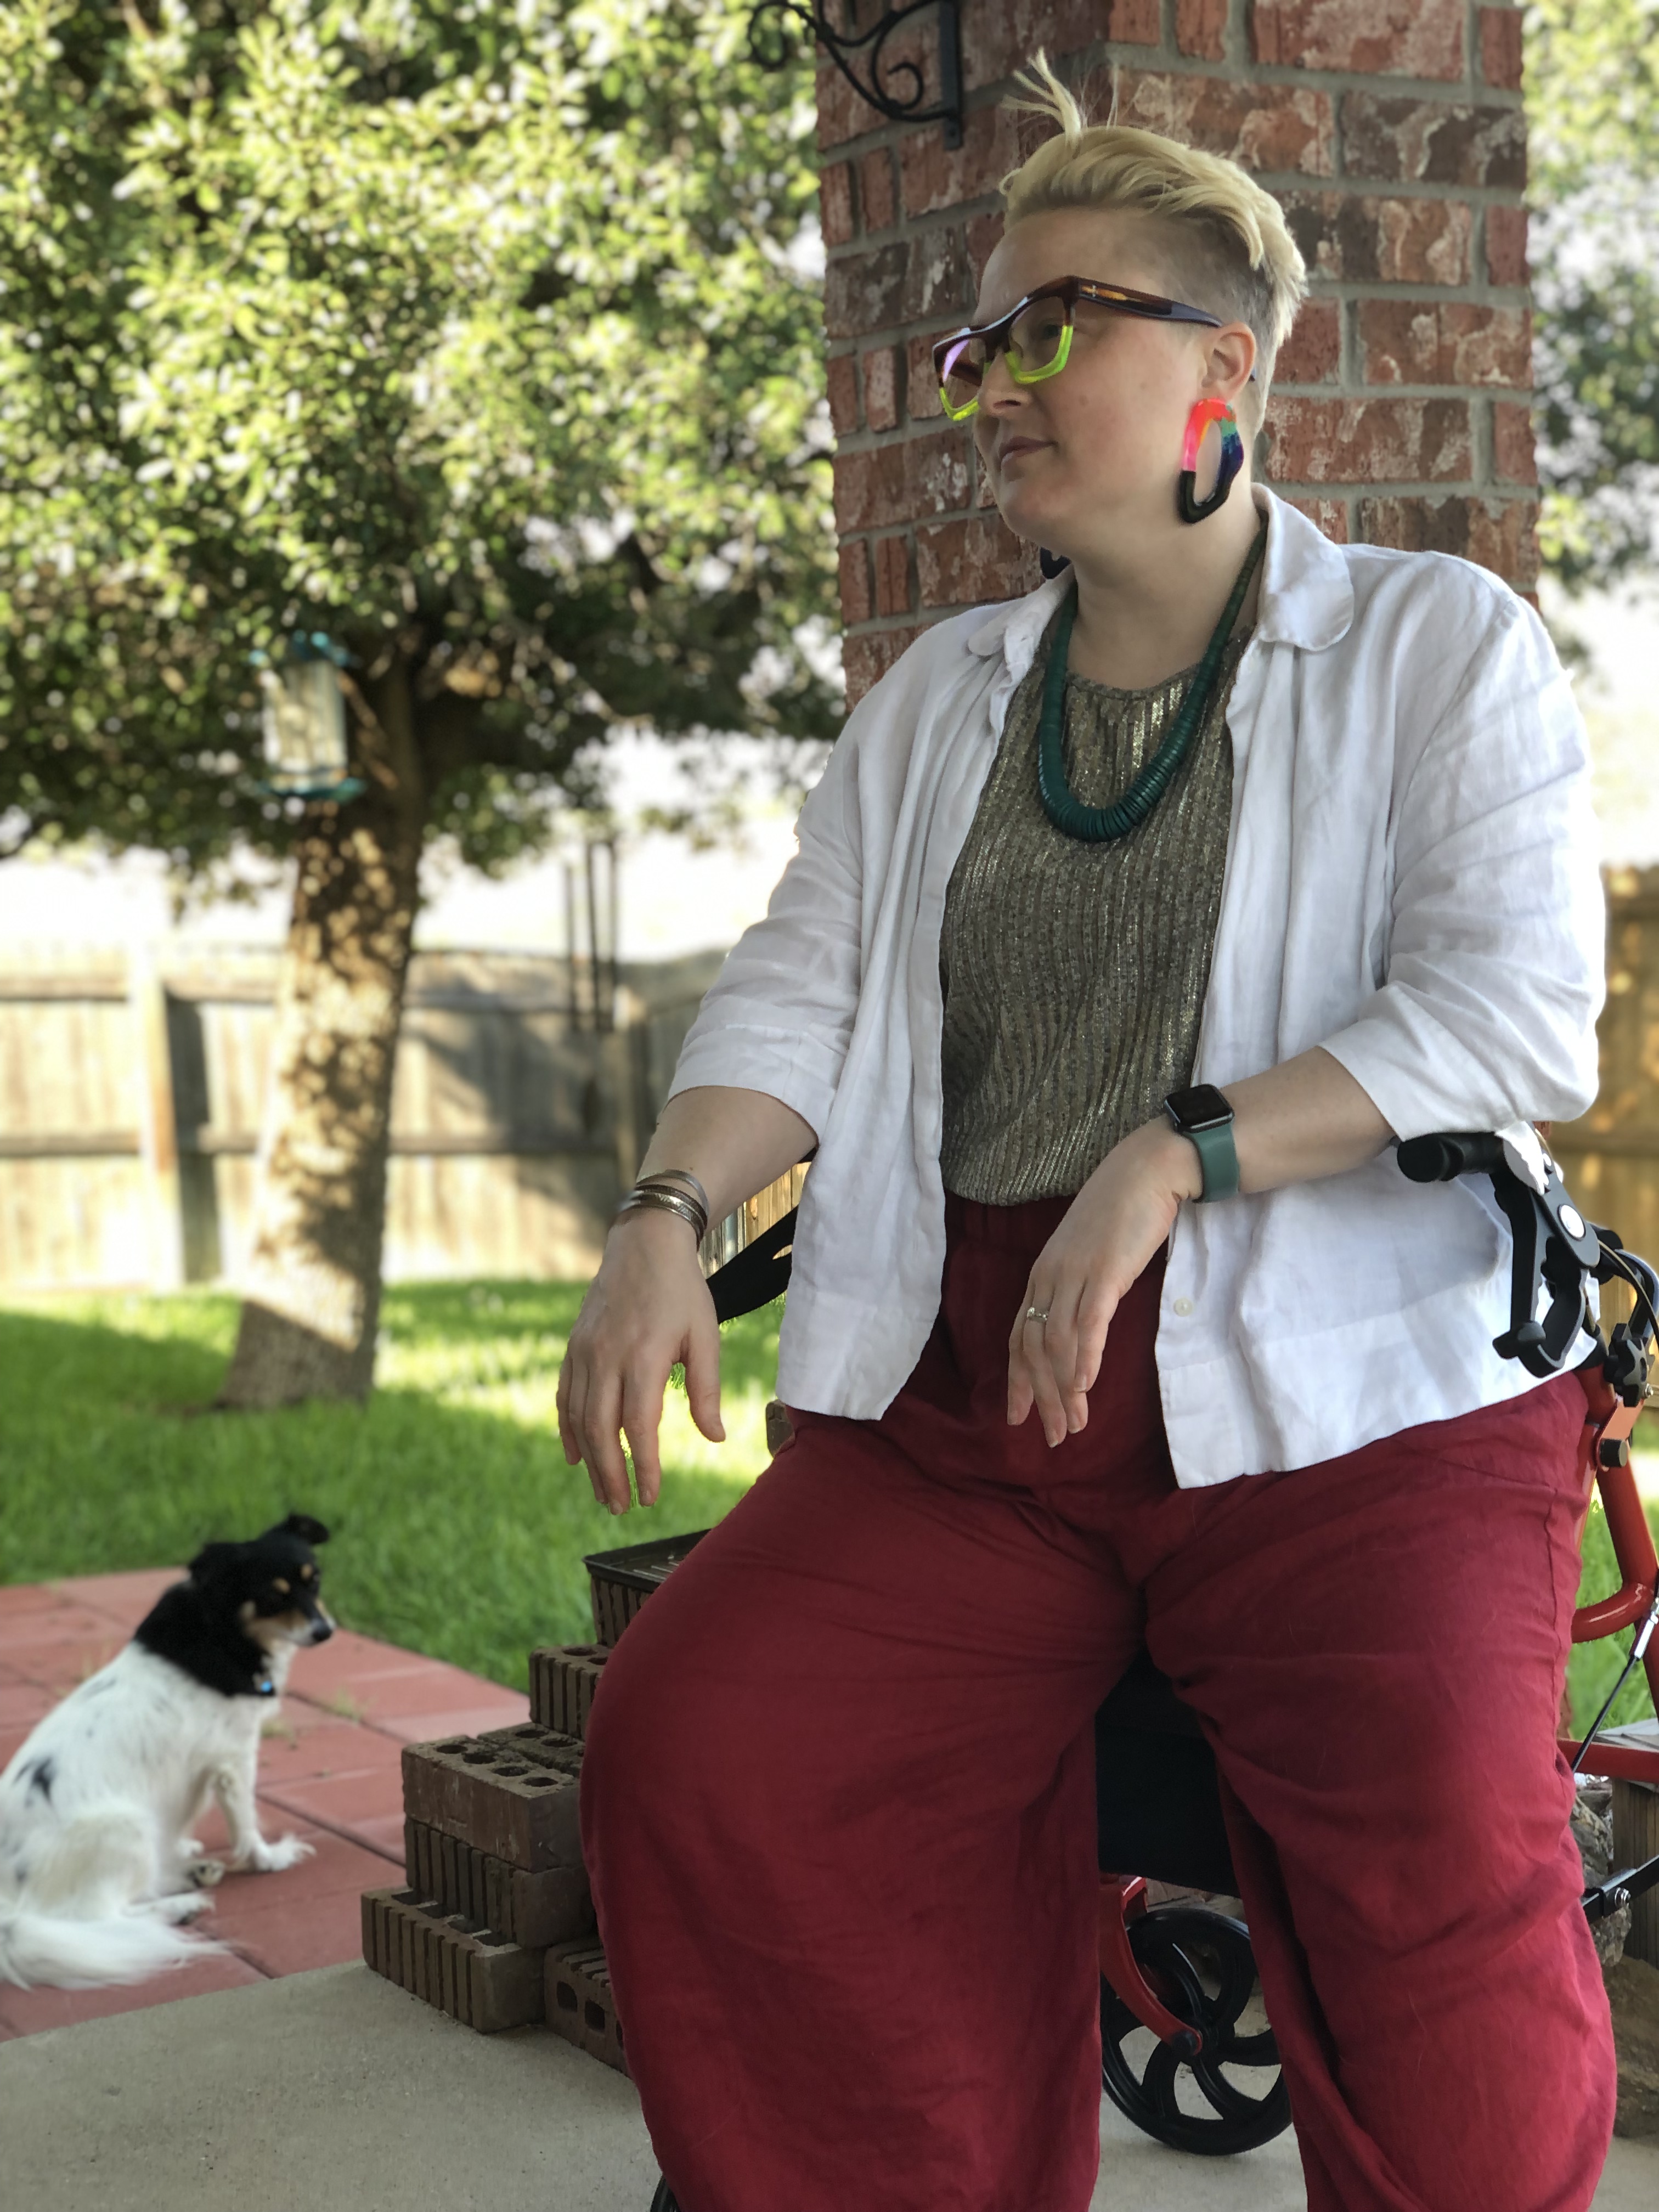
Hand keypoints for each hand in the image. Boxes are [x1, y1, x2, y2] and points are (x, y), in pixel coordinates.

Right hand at [556, 1208, 724, 1513]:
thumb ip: (706, 1389)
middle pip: (602, 1429)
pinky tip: (577, 1456)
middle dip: (611, 1474)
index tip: (651, 1495)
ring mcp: (585, 1351)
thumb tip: (715, 1437)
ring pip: (579, 1417)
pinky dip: (568, 1429)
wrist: (644, 1244)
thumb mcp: (705, 1336)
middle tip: (623, 1508)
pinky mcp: (573, 1346)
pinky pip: (565, 1396)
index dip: (644, 1464)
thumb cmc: (682, 1292)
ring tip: (604, 1492)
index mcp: (645, 1355)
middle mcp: (608, 1356)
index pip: (639, 1423)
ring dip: (590, 1460)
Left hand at [1007, 1119, 1199, 1447]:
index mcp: (1043, 1274)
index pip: (1020, 1336)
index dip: (1017, 1379)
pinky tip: (1085, 1387)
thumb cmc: (1122, 1212)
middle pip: (1035, 1349)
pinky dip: (1085, 1359)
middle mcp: (1049, 1277)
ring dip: (1065, 1390)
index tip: (1017, 1415)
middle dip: (1041, 1398)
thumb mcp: (1090, 1254)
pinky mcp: (1104, 1273)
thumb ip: (1080, 1286)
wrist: (1146, 1171)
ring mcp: (1075, 1274)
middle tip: (1052, 1436)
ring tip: (1074, 1425)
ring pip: (1060, 1344)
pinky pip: (1089, 1324)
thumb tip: (1081, 1322)